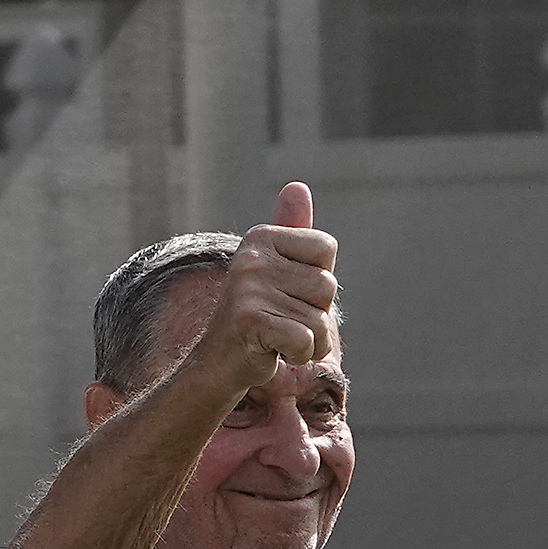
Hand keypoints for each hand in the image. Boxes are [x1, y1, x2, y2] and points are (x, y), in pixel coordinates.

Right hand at [193, 181, 338, 389]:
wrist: (220, 363)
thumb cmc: (260, 316)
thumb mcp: (278, 270)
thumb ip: (293, 231)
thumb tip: (297, 186)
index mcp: (261, 237)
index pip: (326, 248)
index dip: (317, 280)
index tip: (288, 291)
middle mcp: (251, 256)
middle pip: (327, 285)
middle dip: (315, 314)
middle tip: (282, 320)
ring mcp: (247, 288)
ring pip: (319, 319)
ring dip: (309, 340)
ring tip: (278, 337)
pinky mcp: (249, 320)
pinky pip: (305, 340)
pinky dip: (298, 354)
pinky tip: (273, 351)